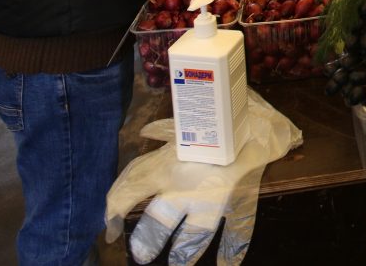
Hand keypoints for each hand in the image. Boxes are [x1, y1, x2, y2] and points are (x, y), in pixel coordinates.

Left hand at [106, 95, 301, 265]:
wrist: (256, 114)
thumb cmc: (217, 114)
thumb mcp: (187, 121)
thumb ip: (166, 131)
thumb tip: (147, 131)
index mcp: (168, 164)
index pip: (131, 188)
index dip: (115, 207)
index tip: (109, 225)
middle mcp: (187, 184)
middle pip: (160, 218)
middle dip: (148, 237)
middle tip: (140, 254)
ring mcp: (214, 196)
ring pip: (195, 231)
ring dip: (185, 250)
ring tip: (177, 265)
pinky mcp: (240, 199)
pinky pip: (238, 229)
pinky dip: (233, 250)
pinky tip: (227, 265)